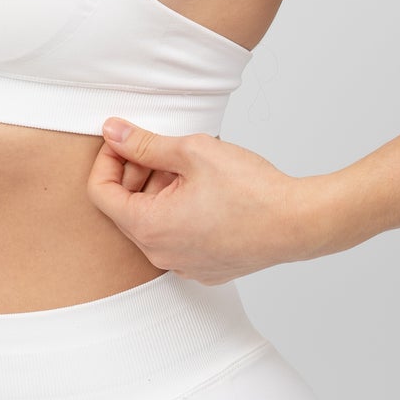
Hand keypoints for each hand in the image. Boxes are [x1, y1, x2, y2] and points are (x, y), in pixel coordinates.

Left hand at [85, 119, 301, 284]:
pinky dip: (180, 211)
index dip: (108, 159)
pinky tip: (207, 191)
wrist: (299, 223)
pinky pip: (177, 237)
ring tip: (192, 167)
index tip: (128, 139)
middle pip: (126, 208)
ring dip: (161, 191)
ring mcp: (184, 266)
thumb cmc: (250, 189)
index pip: (100, 193)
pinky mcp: (205, 268)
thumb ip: (144, 143)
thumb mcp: (191, 151)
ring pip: (153, 222)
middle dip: (138, 173)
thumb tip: (111, 131)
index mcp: (149, 228)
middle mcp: (160, 255)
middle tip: (167, 149)